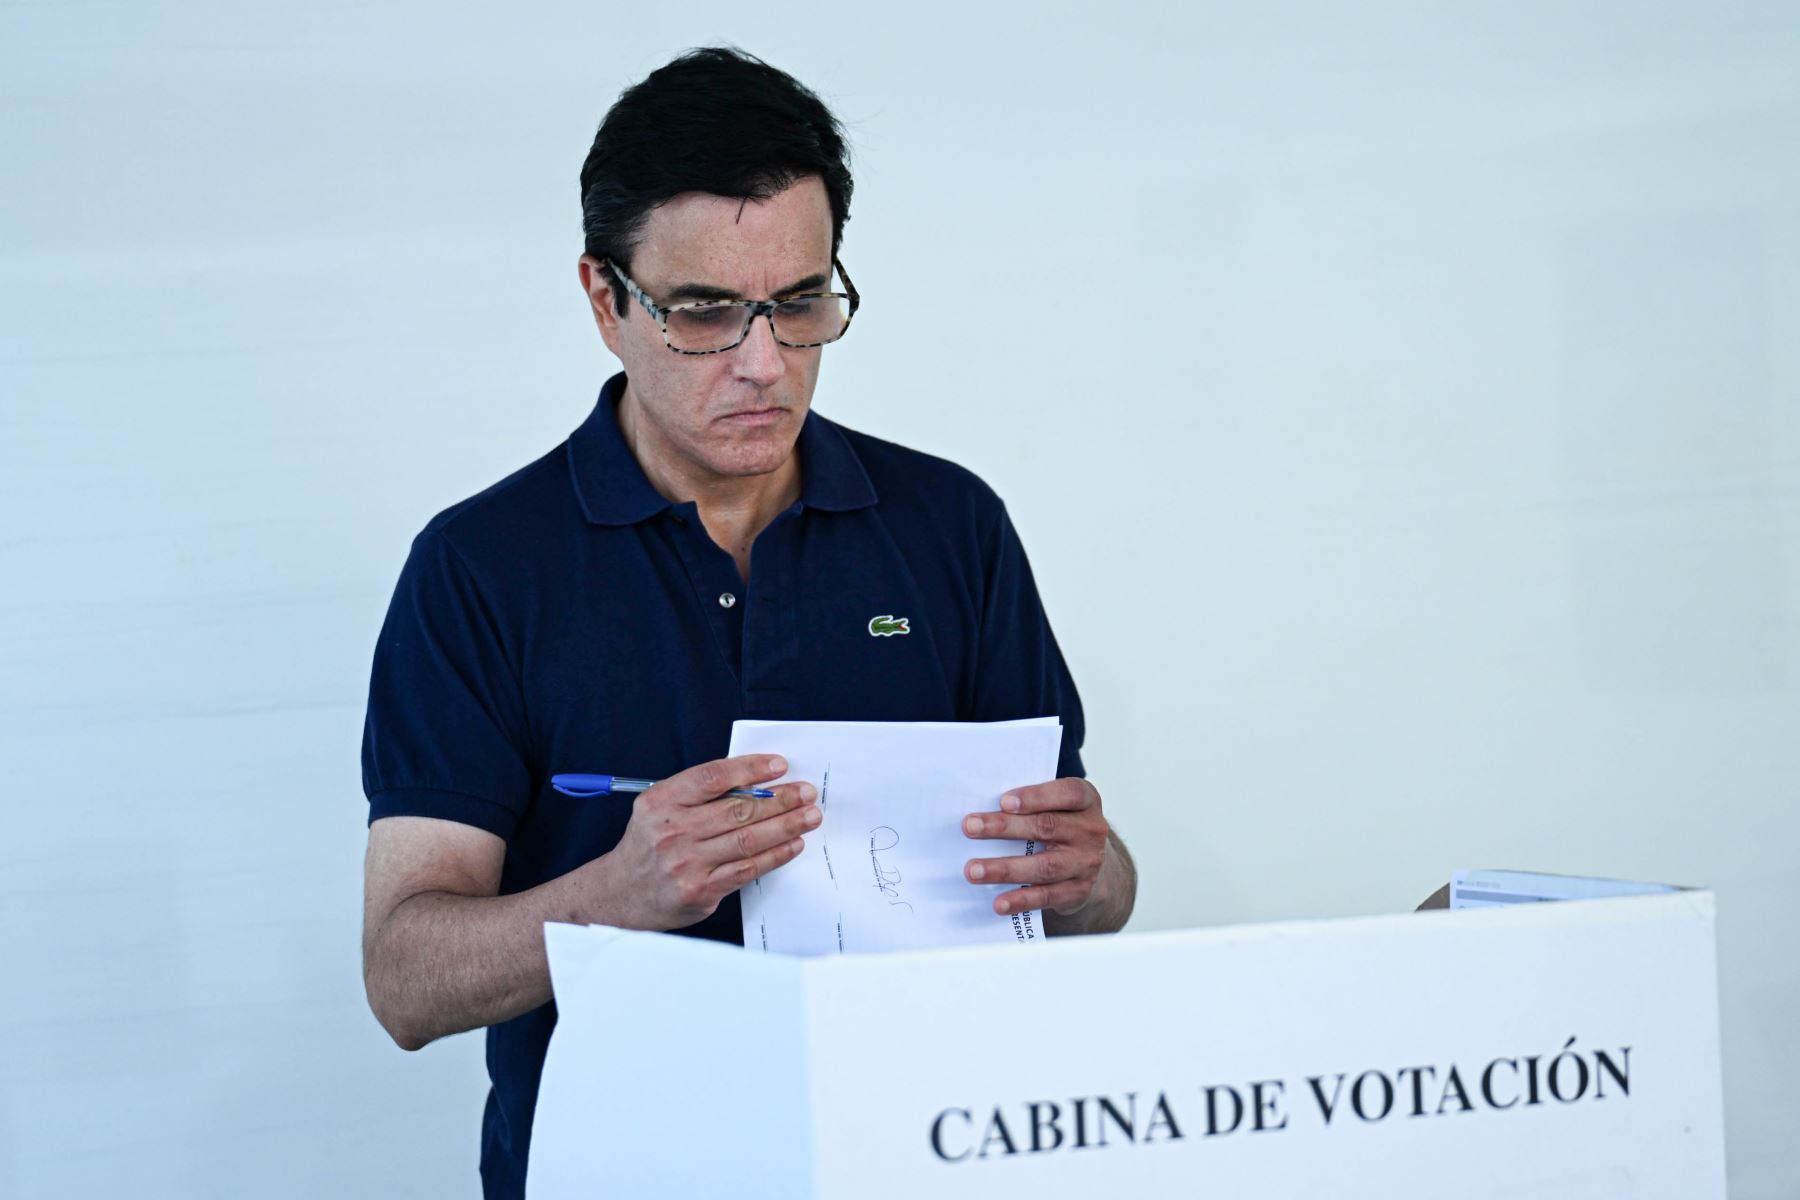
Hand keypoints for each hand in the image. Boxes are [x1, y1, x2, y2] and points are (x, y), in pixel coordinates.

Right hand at [597, 754, 818, 930]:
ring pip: (746, 839)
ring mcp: (686, 863)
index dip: (749, 768)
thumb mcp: (660, 808)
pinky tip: (792, 844)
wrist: (619, 894)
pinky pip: (746, 869)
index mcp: (661, 801)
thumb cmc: (649, 845)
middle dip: (780, 799)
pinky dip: (774, 856)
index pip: (712, 777)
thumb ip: (698, 795)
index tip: (779, 765)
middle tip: (807, 792)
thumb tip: (756, 783)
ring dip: (785, 826)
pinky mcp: (700, 890)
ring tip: (809, 816)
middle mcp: (672, 831)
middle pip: (737, 809)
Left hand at [962, 778, 1112, 917]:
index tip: (1003, 801)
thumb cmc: (1060, 822)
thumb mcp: (1056, 805)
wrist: (1090, 861)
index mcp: (1086, 800)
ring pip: (1044, 866)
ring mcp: (1086, 863)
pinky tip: (998, 903)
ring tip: (973, 871)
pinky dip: (1021, 900)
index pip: (1067, 794)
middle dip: (1004, 827)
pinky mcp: (1078, 891)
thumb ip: (1029, 803)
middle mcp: (1090, 831)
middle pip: (1046, 827)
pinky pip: (1047, 896)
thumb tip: (982, 811)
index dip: (1036, 797)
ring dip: (1005, 869)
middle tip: (969, 827)